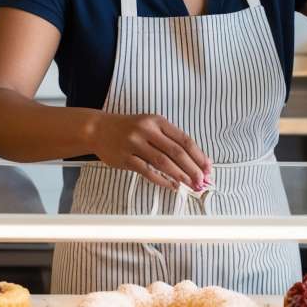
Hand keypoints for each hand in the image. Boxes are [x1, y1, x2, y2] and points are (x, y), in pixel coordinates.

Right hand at [90, 112, 211, 189]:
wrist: (99, 129)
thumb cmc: (129, 129)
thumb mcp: (150, 125)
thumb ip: (169, 139)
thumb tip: (193, 160)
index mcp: (158, 121)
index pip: (184, 139)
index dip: (198, 155)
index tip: (207, 167)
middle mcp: (147, 130)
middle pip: (176, 152)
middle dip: (192, 168)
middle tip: (202, 180)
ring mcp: (135, 144)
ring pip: (163, 162)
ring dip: (179, 175)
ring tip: (190, 185)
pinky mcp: (125, 158)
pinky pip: (147, 171)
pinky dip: (161, 180)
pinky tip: (171, 186)